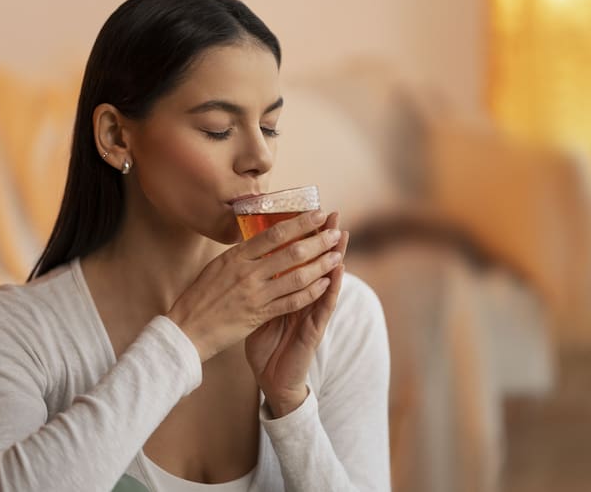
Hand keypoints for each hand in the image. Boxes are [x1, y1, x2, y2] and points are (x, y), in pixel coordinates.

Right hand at [166, 210, 343, 361]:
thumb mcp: (217, 267)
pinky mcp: (259, 315)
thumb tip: (259, 239)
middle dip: (318, 241)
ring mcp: (255, 294)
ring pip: (297, 276)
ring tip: (336, 256)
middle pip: (291, 252)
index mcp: (236, 257)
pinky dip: (311, 292)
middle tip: (335, 233)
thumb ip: (241, 255)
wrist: (187, 329)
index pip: (274, 234)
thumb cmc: (200, 297)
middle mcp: (247, 272)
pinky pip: (292, 301)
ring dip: (320, 265)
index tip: (318, 214)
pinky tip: (325, 284)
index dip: (299, 222)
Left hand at [245, 212, 349, 416]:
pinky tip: (338, 272)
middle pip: (317, 263)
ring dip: (336, 256)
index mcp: (289, 291)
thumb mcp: (259, 309)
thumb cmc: (265, 343)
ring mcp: (312, 312)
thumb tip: (247, 261)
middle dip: (324, 238)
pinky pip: (324, 305)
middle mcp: (304, 298)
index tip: (310, 212)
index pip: (300, 259)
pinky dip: (332, 288)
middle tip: (333, 214)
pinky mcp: (314, 329)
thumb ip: (261, 287)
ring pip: (327, 280)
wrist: (270, 378)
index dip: (306, 237)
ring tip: (343, 235)